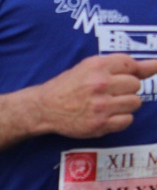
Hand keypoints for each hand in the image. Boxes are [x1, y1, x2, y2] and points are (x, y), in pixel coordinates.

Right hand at [34, 55, 156, 138]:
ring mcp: (100, 106)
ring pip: (135, 103)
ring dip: (125, 104)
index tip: (117, 78)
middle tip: (108, 92)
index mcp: (97, 67)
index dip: (127, 72)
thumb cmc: (68, 86)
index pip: (131, 65)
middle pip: (135, 85)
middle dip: (125, 89)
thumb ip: (124, 65)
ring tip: (108, 104)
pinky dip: (120, 119)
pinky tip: (107, 116)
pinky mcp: (99, 124)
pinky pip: (127, 120)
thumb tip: (156, 65)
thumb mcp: (90, 67)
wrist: (44, 108)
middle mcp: (100, 85)